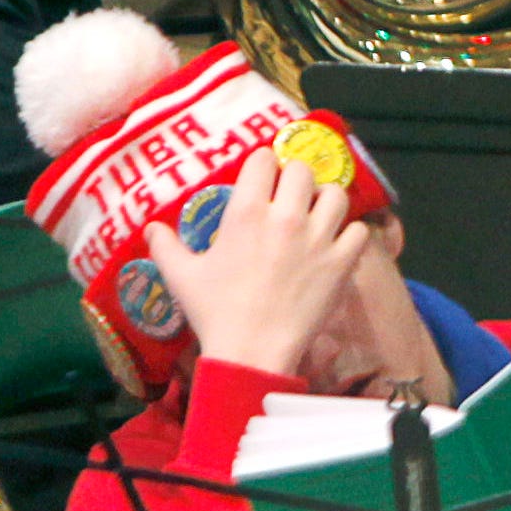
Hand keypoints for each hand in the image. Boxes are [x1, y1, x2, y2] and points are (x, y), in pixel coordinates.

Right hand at [149, 151, 371, 380]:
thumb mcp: (181, 276)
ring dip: (326, 199)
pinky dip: (351, 233)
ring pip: (336, 194)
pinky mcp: (341, 262)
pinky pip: (359, 230)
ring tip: (317, 212)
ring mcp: (318, 239)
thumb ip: (165, 246)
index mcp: (245, 212)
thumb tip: (151, 227)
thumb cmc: (214, 312)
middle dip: (295, 177)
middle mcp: (285, 217)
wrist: (252, 352)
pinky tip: (338, 243)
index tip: (262, 175)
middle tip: (290, 193)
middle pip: (302, 170)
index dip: (263, 163)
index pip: (263, 159)